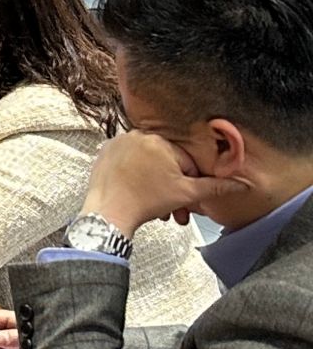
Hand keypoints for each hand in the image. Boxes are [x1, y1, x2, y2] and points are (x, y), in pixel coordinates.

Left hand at [83, 130, 239, 235]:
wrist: (108, 213)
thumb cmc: (143, 203)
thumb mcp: (187, 194)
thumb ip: (216, 187)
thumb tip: (241, 184)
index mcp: (160, 141)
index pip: (186, 161)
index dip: (188, 182)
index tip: (183, 195)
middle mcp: (137, 136)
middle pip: (165, 162)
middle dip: (171, 186)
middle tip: (171, 205)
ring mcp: (119, 142)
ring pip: (147, 161)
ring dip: (155, 182)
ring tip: (154, 202)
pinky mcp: (106, 151)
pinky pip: (128, 160)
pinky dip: (135, 174)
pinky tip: (136, 189)